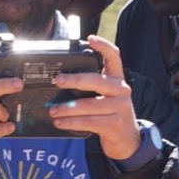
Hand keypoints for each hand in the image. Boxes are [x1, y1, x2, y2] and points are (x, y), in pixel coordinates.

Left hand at [48, 36, 139, 160]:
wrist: (126, 139)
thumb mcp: (106, 96)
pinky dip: (71, 122)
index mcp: (117, 79)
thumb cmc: (109, 113)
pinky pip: (89, 121)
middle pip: (96, 81)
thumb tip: (60, 80)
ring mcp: (120, 107)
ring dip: (67, 108)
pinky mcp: (114, 124)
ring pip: (89, 105)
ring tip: (52, 110)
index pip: (114, 57)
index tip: (89, 38)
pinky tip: (60, 122)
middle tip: (57, 80)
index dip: (103, 46)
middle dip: (74, 80)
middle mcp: (121, 90)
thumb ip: (92, 87)